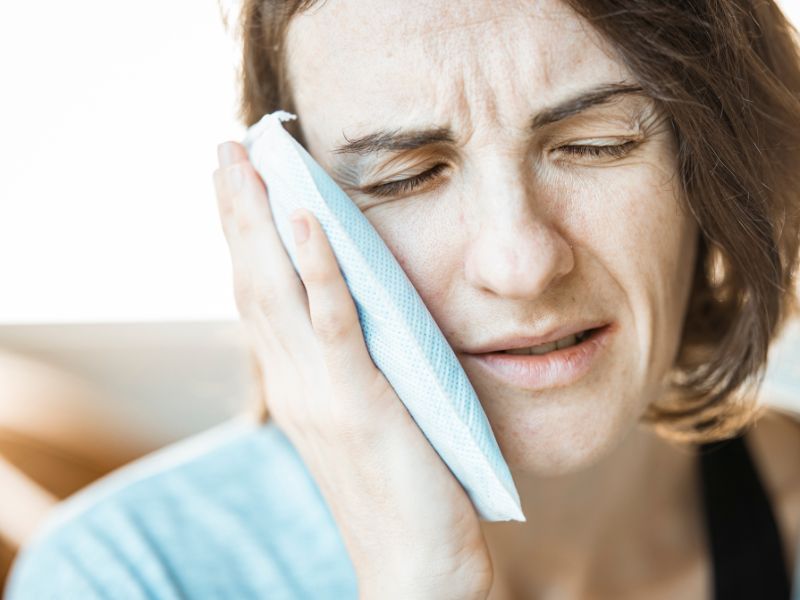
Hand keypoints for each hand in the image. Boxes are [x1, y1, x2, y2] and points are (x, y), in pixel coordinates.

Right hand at [212, 141, 492, 598]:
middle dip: (237, 212)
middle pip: (253, 281)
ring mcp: (321, 393)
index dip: (246, 238)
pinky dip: (314, 265)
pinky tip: (303, 215)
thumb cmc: (401, 494)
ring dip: (260, 219)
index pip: (259, 299)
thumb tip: (361, 320)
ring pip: (277, 289)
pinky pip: (332, 320)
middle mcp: (295, 385)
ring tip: (246, 160)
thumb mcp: (368, 421)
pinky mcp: (360, 402)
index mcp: (298, 388)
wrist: (416, 570)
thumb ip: (353, 371)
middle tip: (225, 148)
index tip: (239, 185)